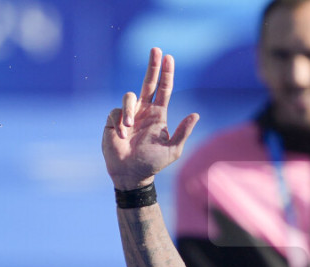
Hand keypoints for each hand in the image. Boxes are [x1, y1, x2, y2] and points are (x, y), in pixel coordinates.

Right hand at [102, 48, 198, 190]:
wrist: (131, 174)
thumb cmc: (153, 163)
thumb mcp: (172, 150)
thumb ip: (183, 132)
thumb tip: (196, 114)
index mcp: (158, 114)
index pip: (164, 90)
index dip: (166, 74)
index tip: (169, 57)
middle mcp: (144, 110)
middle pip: (148, 82)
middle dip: (152, 66)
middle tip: (156, 49)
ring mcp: (128, 114)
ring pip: (129, 97)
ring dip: (129, 110)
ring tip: (128, 128)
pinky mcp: (113, 120)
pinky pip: (116, 112)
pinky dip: (119, 124)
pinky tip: (122, 137)